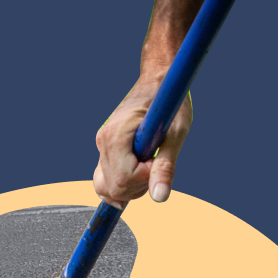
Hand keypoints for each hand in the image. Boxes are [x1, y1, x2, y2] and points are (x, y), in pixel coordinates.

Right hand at [91, 75, 190, 205]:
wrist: (158, 81)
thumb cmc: (169, 102)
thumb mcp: (175, 135)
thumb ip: (165, 167)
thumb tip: (159, 197)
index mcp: (117, 134)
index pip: (123, 179)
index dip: (146, 178)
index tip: (158, 159)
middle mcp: (104, 140)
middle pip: (113, 187)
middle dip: (138, 186)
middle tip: (155, 164)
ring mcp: (102, 144)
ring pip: (106, 187)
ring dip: (131, 187)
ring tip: (148, 166)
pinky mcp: (105, 147)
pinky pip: (105, 178)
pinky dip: (121, 184)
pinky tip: (138, 176)